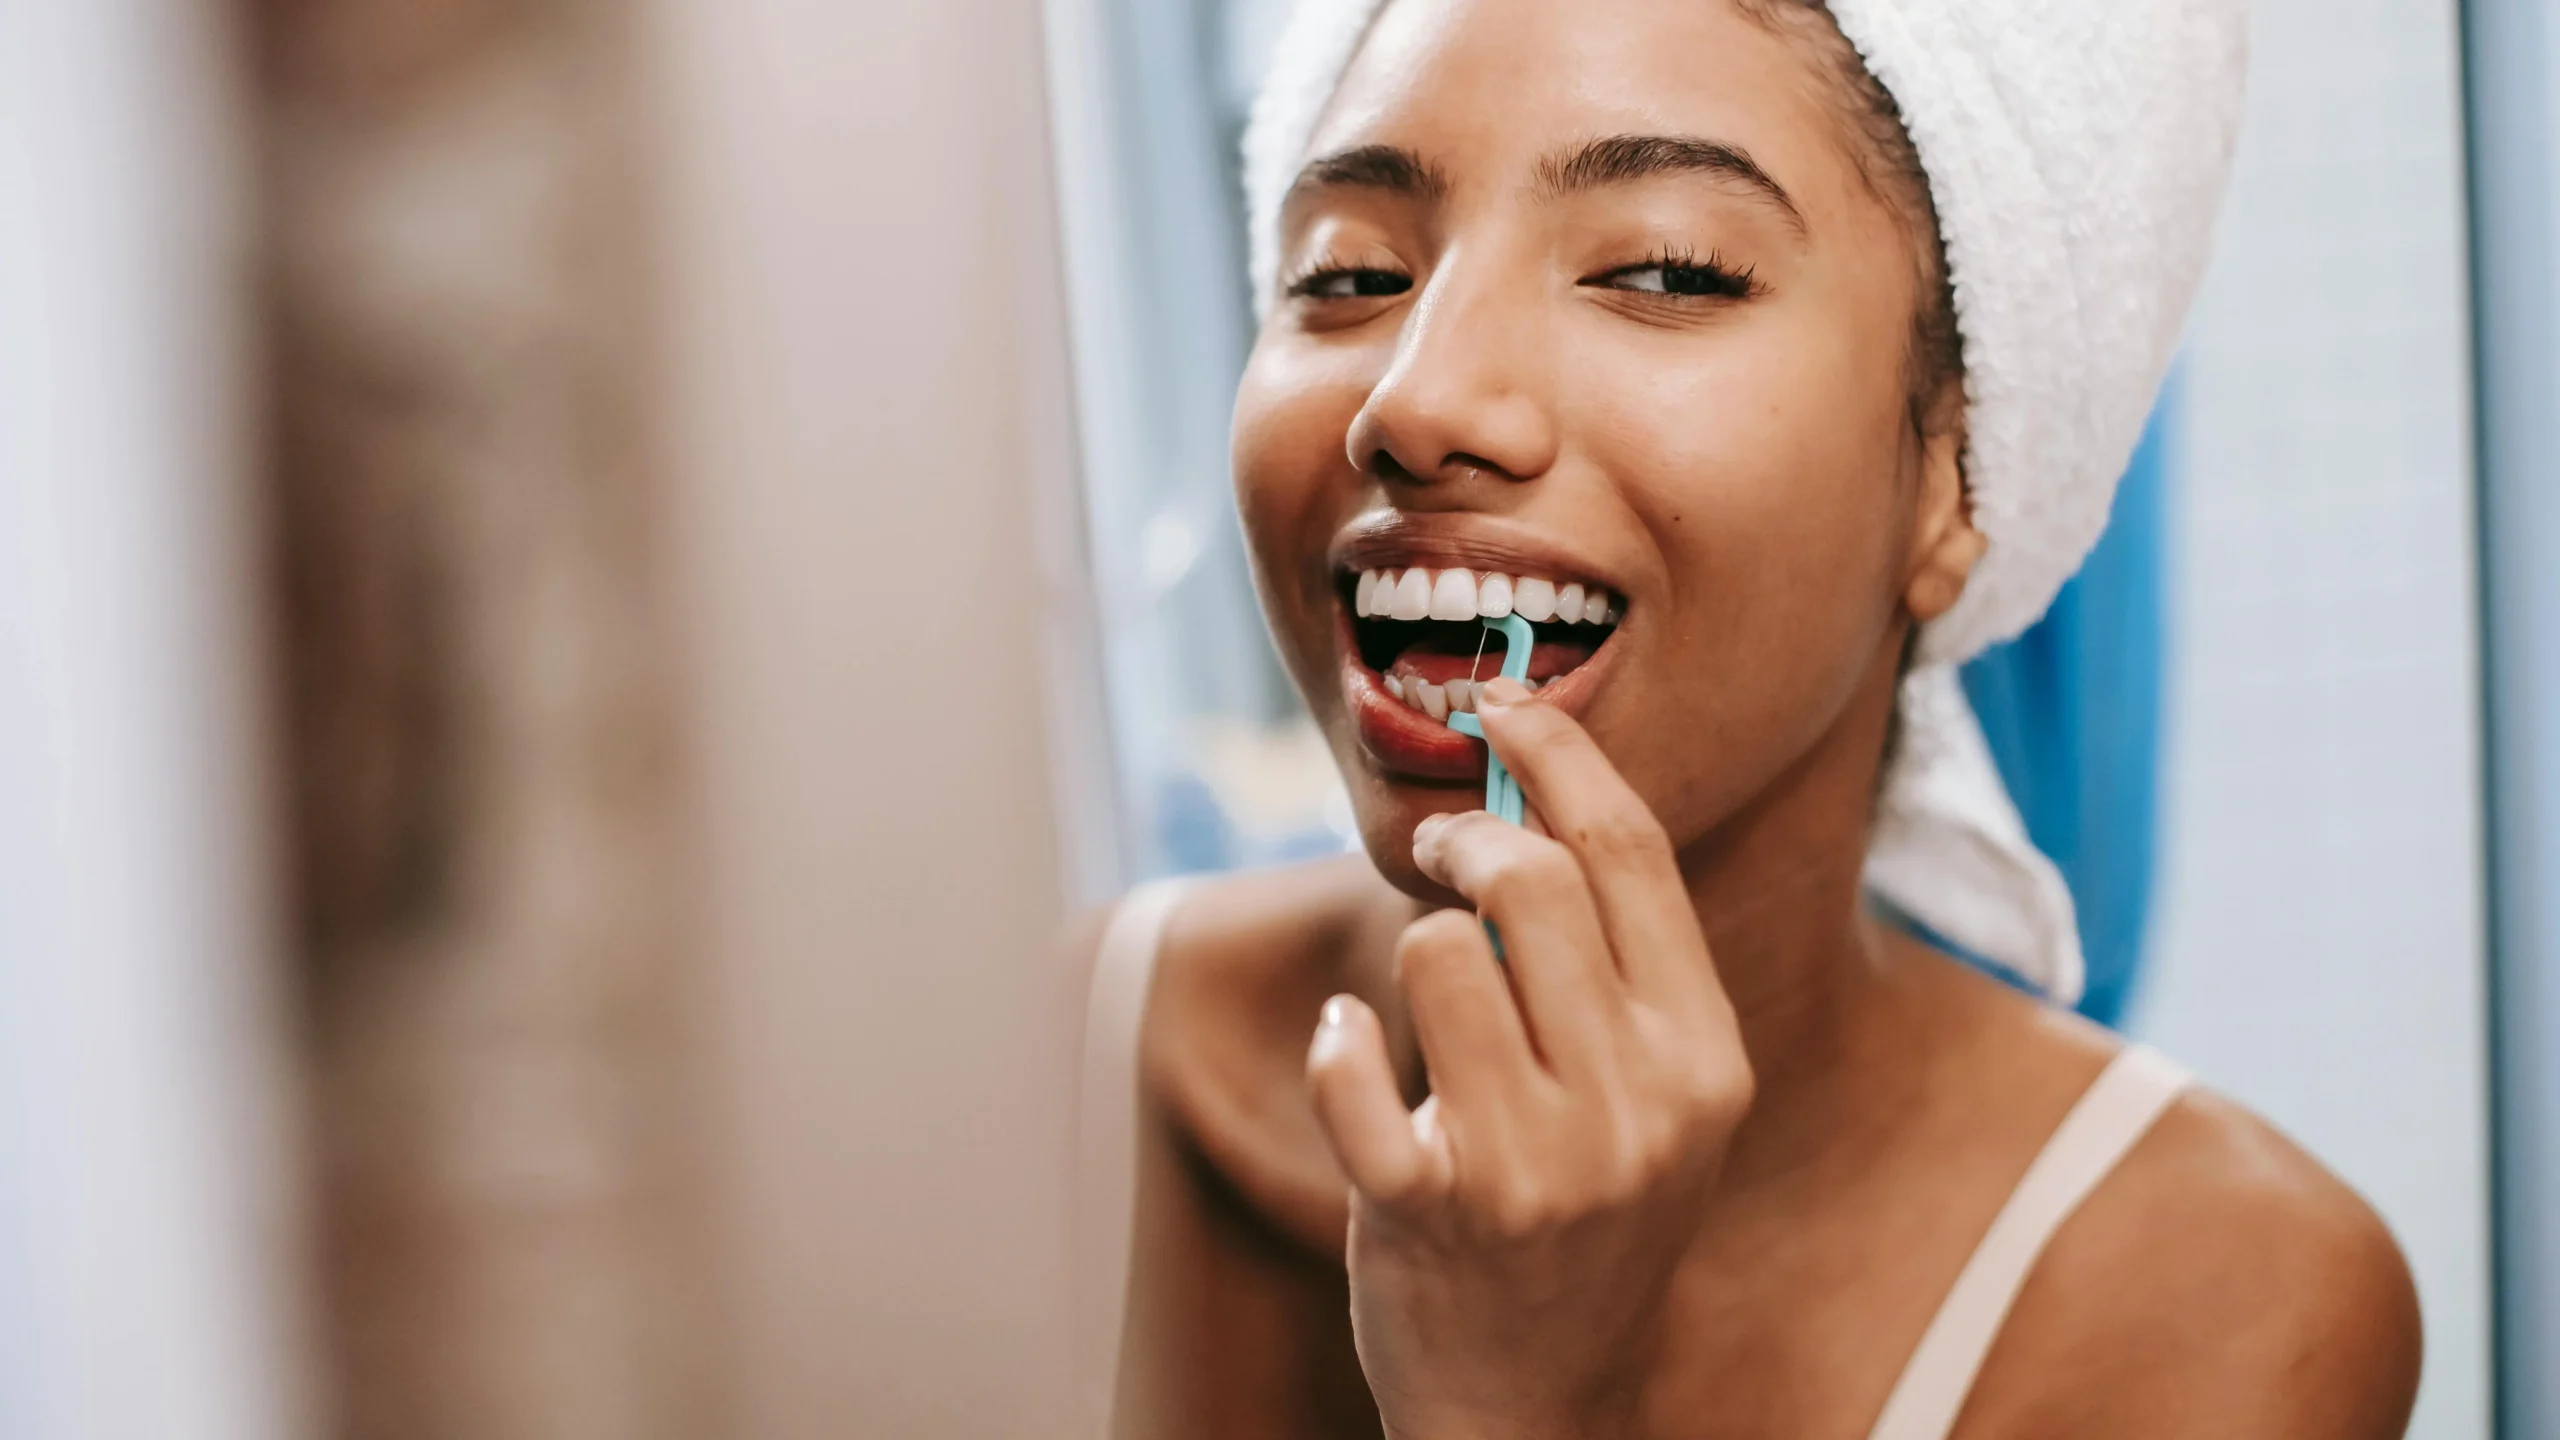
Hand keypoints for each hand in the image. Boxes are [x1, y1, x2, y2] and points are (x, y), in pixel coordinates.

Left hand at [1307, 675, 1754, 1439]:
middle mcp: (1635, 1107)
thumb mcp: (1653, 1103)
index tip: (1504, 698)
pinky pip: (1352, 1061)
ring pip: (1433, 951)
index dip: (1559, 752)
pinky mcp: (1431, 1209)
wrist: (1534, 1400)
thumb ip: (1619, 969)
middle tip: (1440, 847)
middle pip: (1531, 880)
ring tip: (1424, 1012)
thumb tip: (1538, 792)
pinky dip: (1335, 1044)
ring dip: (1410, 953)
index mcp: (1704, 1061)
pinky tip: (1351, 1057)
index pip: (1631, 855)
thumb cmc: (1586, 1219)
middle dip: (1467, 835)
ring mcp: (1536, 1164)